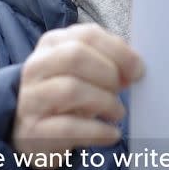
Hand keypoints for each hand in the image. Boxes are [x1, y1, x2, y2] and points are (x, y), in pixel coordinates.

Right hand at [13, 23, 144, 169]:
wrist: (32, 133)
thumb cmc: (66, 97)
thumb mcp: (83, 72)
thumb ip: (107, 61)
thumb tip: (134, 67)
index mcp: (52, 44)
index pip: (87, 35)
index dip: (118, 51)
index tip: (137, 70)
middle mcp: (36, 67)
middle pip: (75, 56)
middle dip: (108, 74)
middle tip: (121, 90)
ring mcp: (31, 99)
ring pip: (71, 90)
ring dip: (105, 102)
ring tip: (117, 112)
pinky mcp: (33, 131)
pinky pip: (69, 127)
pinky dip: (98, 131)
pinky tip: (111, 134)